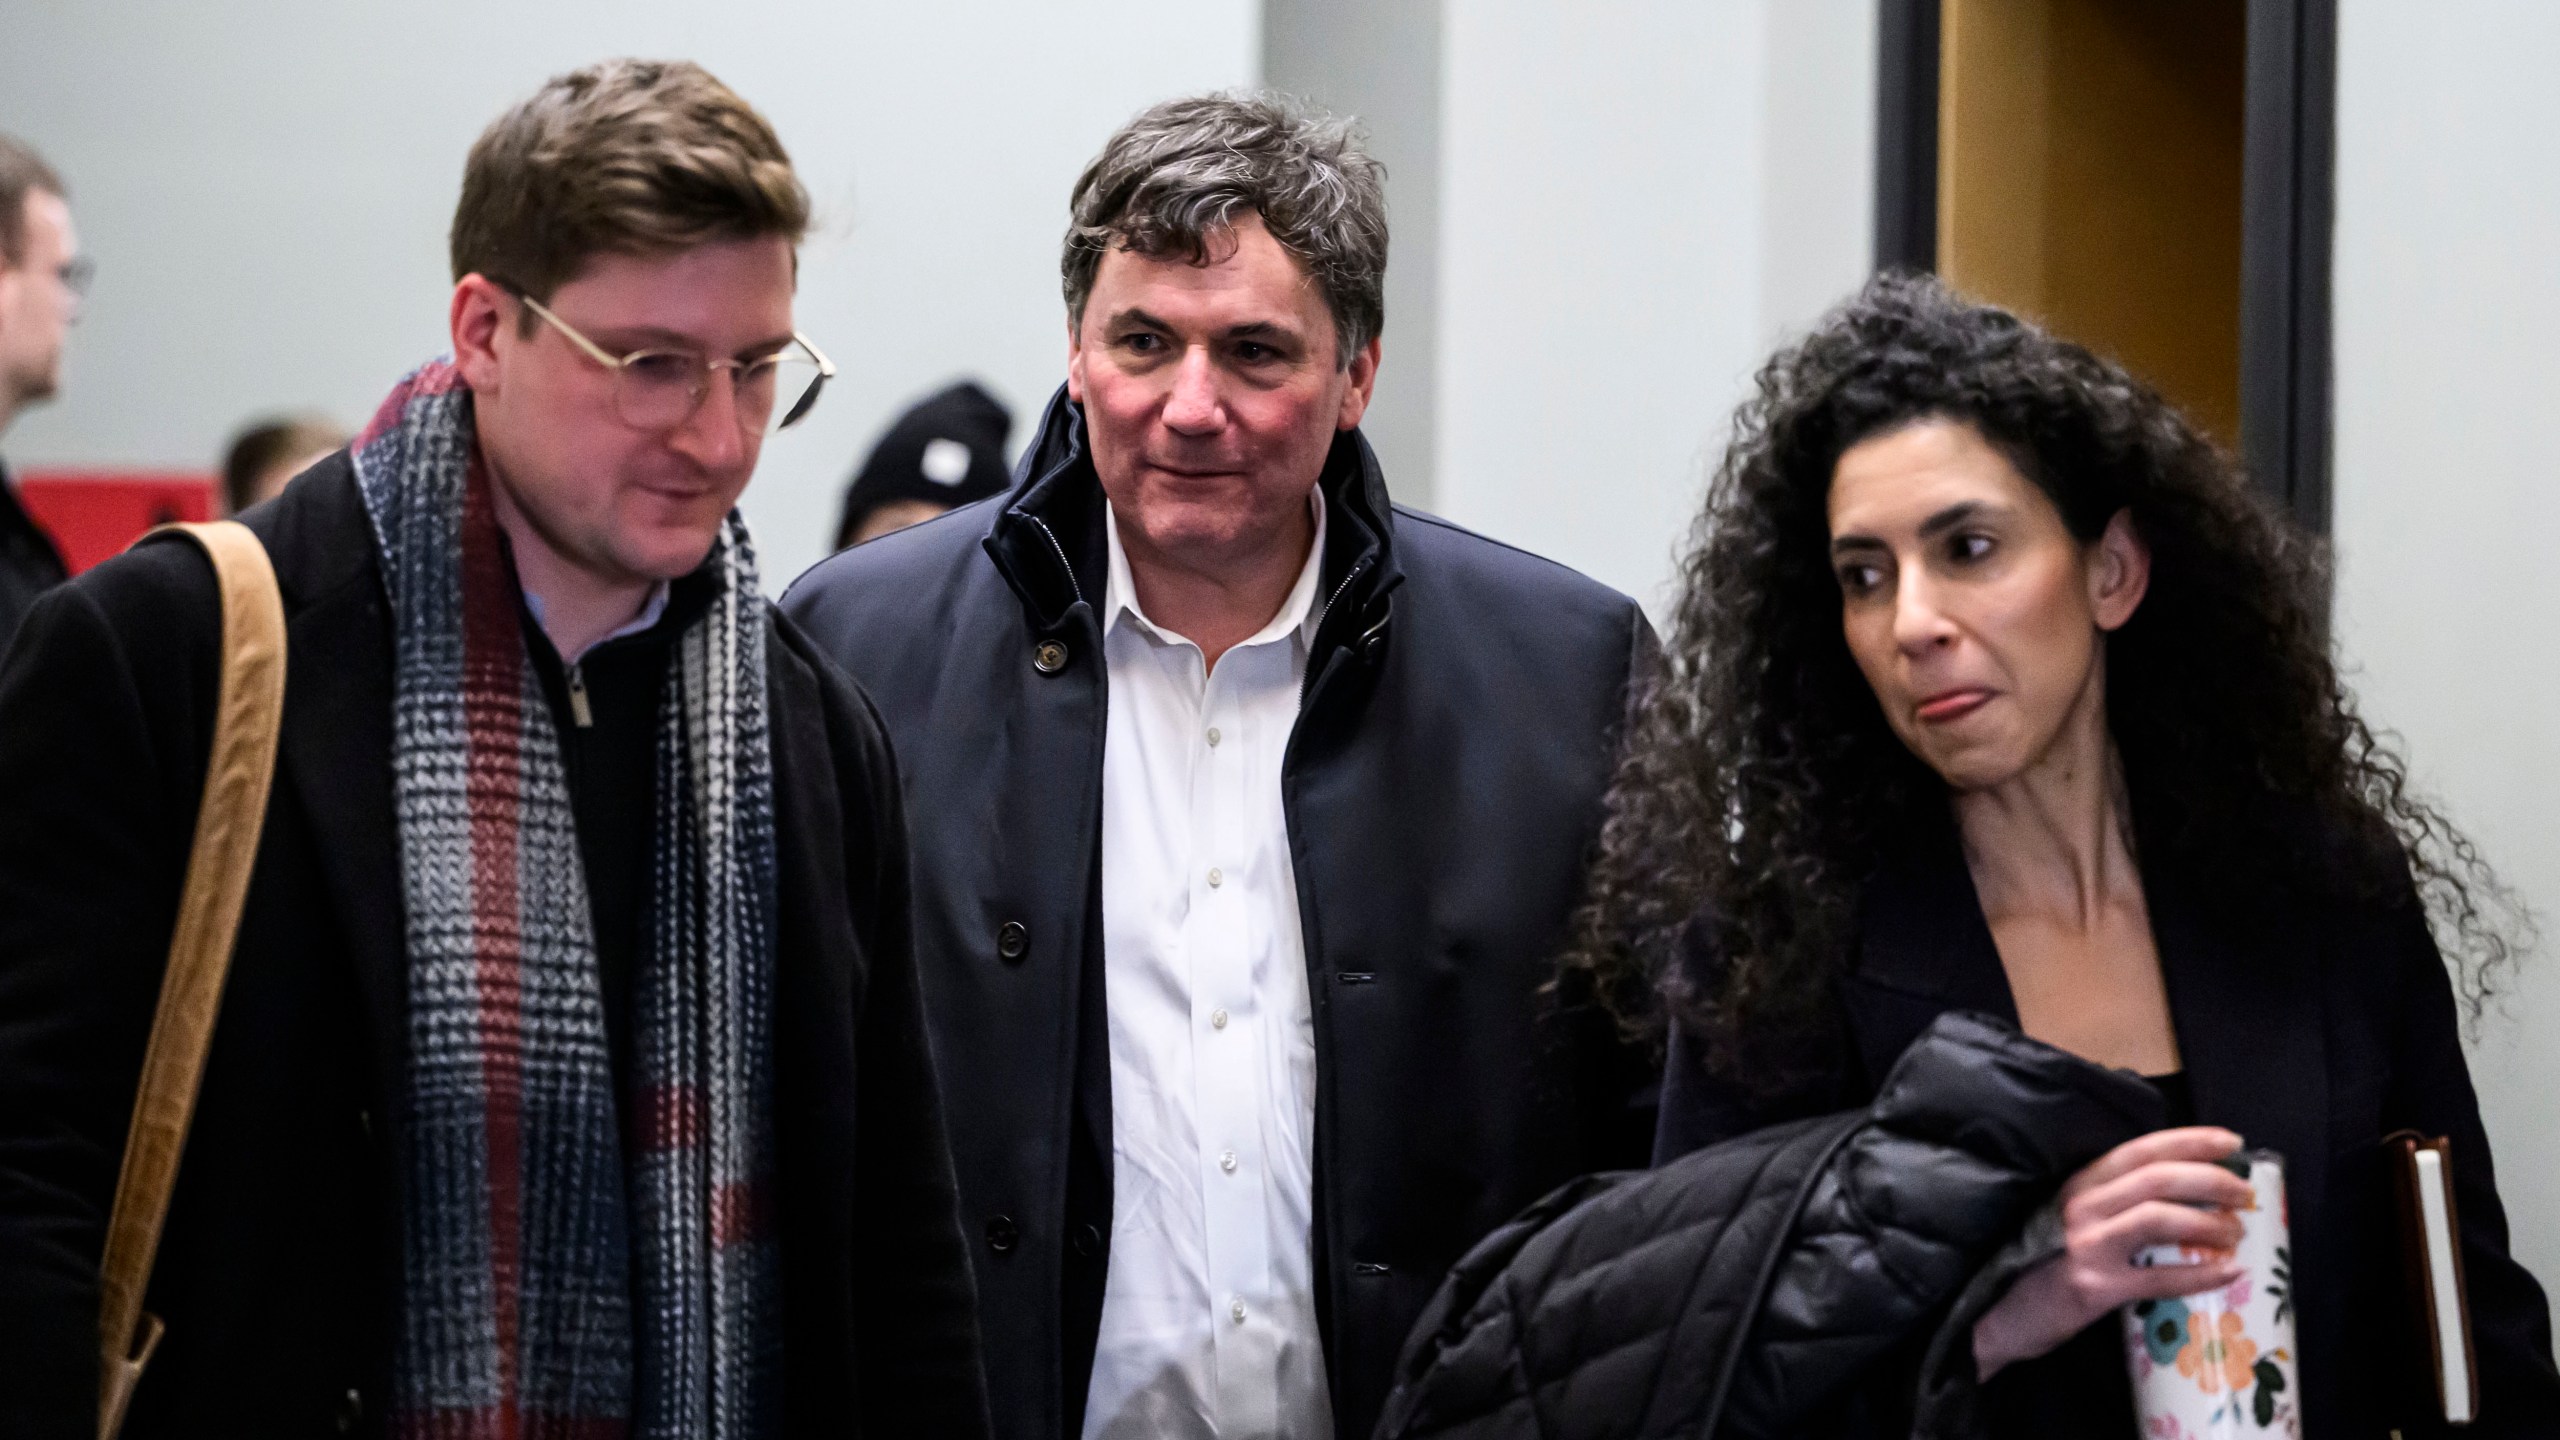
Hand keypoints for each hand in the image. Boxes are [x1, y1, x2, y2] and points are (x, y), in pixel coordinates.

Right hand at [1972, 1126, 2253, 1379]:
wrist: (1998, 1315)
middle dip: (2210, 1180)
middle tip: (2244, 1194)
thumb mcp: (2074, 1220)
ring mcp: (2085, 1245)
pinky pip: (2156, 1278)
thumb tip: (2187, 1193)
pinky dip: (2198, 1273)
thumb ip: (2115, 1203)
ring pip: (2157, 1218)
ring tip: (2235, 1233)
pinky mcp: (2092, 1286)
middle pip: (2157, 1178)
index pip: (2140, 1150)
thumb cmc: (2043, 1265)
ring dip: (2207, 1222)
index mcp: (2080, 1184)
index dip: (2189, 1141)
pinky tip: (2227, 1273)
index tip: (2232, 1142)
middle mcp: (2080, 1206)